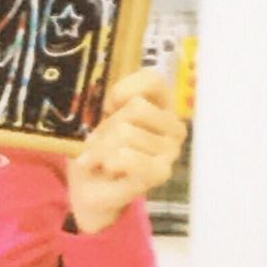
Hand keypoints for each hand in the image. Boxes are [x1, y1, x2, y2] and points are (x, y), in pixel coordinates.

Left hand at [67, 69, 186, 234]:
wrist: (92, 187)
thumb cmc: (101, 147)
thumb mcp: (102, 117)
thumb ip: (111, 101)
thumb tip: (111, 102)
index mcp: (162, 106)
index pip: (153, 79)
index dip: (124, 89)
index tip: (108, 106)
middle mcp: (174, 126)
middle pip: (137, 108)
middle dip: (107, 124)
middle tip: (98, 141)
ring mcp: (170, 151)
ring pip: (127, 132)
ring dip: (101, 146)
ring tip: (99, 157)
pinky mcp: (161, 172)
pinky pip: (129, 157)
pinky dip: (107, 160)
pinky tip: (105, 167)